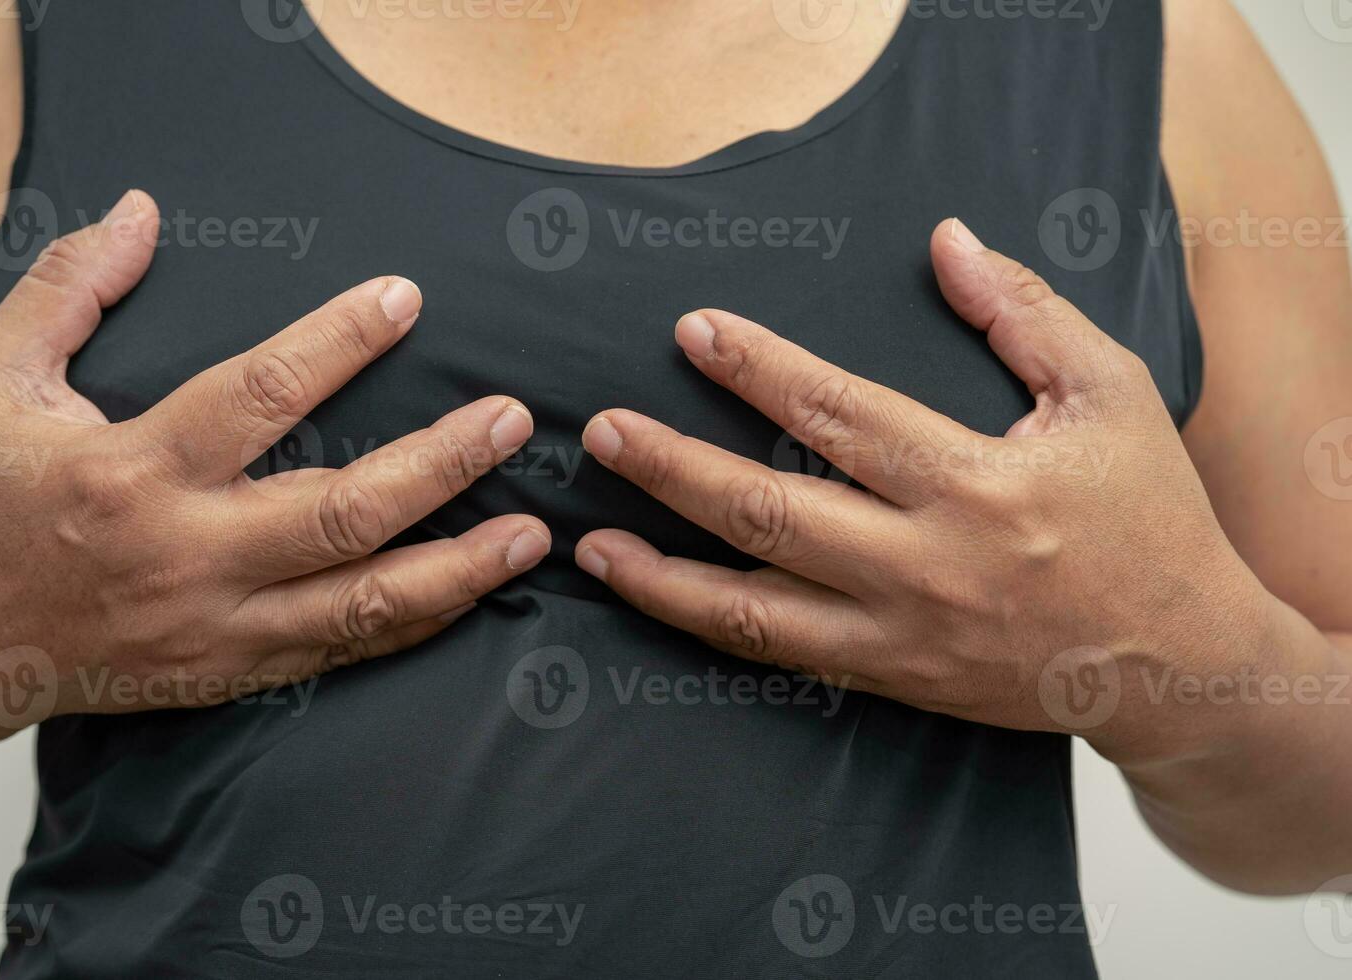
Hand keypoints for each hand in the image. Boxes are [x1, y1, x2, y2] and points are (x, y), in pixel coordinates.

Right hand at [0, 190, 549, 762]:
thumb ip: (66, 289)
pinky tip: (469, 596)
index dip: (339, 342)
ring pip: (360, 603)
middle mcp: (186, 554)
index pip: (258, 396)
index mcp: (132, 471)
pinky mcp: (227, 674)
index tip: (405, 300)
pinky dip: (411, 626)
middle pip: (340, 510)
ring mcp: (214, 626)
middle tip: (509, 420)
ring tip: (530, 533)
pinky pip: (338, 656)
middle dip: (439, 465)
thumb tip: (138, 211)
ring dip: (456, 568)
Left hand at [574, 218, 1273, 762]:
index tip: (693, 330)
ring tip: (595, 543)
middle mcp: (925, 564)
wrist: (1180, 667)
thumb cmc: (1148, 518)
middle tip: (603, 431)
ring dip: (665, 577)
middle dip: (675, 470)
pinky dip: (713, 630)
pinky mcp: (894, 680)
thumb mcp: (1111, 395)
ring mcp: (901, 634)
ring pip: (755, 610)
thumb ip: (1026, 314)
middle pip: (770, 511)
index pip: (839, 411)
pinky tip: (664, 600)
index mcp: (975, 482)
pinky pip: (784, 657)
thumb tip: (947, 242)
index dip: (758, 367)